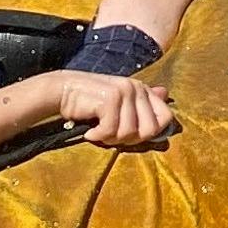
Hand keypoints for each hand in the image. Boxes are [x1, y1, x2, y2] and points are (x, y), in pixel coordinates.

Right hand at [51, 71, 172, 148]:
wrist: (61, 91)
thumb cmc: (90, 101)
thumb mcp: (118, 101)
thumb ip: (141, 102)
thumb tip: (166, 94)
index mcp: (142, 88)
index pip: (166, 117)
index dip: (151, 133)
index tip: (131, 135)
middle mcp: (136, 87)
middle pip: (149, 130)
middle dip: (129, 139)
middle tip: (110, 134)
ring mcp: (124, 92)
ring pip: (129, 133)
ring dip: (111, 138)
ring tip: (98, 130)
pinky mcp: (110, 99)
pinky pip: (111, 131)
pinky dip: (98, 136)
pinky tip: (90, 131)